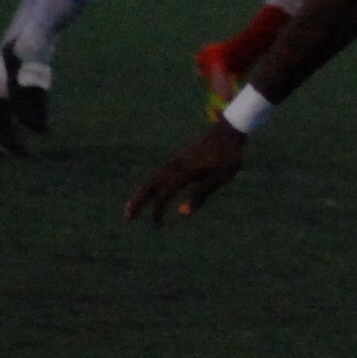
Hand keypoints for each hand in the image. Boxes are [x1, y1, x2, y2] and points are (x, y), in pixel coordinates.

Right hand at [124, 122, 248, 226]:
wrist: (229, 131)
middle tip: (127, 216)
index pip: (163, 195)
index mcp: (184, 173)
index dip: (158, 211)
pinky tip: (154, 190)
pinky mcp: (181, 158)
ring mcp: (176, 160)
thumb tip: (182, 213)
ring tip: (135, 205)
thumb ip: (201, 194)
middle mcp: (175, 166)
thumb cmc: (228, 156)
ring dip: (143, 192)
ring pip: (153, 178)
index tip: (158, 226)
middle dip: (138, 200)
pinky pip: (161, 172)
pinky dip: (153, 183)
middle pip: (150, 185)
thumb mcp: (220, 178)